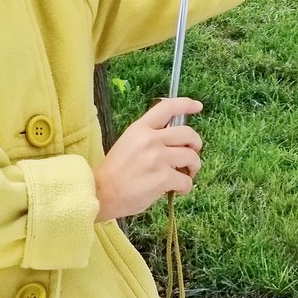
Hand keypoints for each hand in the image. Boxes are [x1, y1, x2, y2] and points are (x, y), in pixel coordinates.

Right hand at [93, 97, 203, 221]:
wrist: (100, 193)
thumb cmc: (114, 172)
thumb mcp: (129, 143)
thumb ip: (149, 137)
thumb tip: (174, 140)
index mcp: (140, 128)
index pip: (167, 107)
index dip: (186, 104)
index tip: (198, 106)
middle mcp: (150, 139)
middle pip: (188, 133)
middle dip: (196, 145)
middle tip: (191, 156)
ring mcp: (158, 158)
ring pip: (192, 157)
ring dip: (193, 168)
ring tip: (184, 176)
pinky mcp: (163, 178)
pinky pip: (186, 180)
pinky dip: (185, 187)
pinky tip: (176, 190)